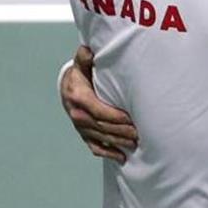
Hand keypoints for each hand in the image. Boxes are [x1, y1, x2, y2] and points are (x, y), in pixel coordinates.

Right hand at [60, 45, 138, 162]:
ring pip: (102, 138)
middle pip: (103, 127)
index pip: (99, 111)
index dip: (116, 117)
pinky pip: (95, 147)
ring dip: (119, 142)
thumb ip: (84, 58)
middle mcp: (78, 115)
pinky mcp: (84, 135)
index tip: (131, 119)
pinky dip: (109, 153)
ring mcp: (80, 127)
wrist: (68, 88)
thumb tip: (88, 50)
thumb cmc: (81, 74)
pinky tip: (122, 158)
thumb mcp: (82, 64)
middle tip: (140, 132)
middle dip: (122, 131)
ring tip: (136, 143)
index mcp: (78, 98)